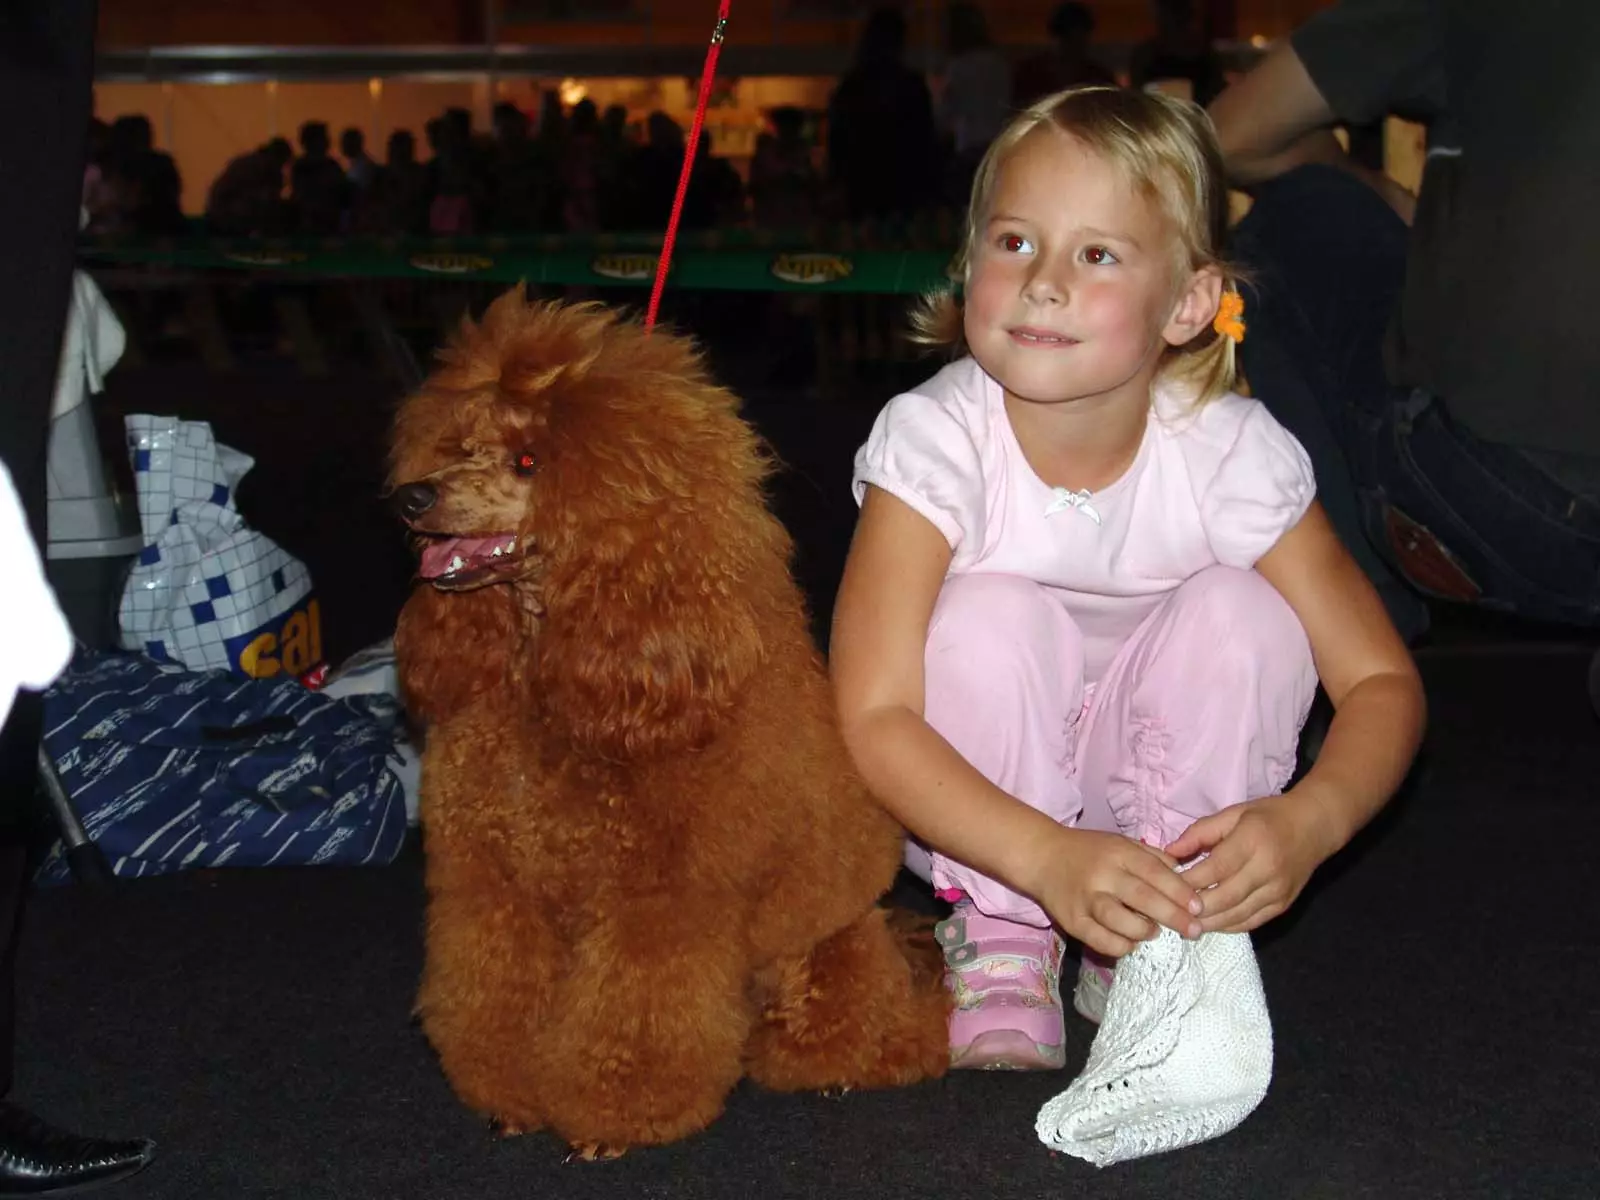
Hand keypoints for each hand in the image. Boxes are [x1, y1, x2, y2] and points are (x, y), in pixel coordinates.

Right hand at [1026, 827, 1202, 958]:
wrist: (1043, 857)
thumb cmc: (1090, 851)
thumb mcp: (1122, 844)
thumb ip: (1153, 859)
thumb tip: (1187, 878)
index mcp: (1118, 853)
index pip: (1155, 872)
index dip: (1179, 891)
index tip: (1199, 907)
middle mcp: (1102, 875)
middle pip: (1142, 897)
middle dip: (1172, 916)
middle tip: (1193, 930)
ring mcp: (1085, 899)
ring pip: (1119, 920)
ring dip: (1144, 931)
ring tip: (1154, 932)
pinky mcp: (1072, 921)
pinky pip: (1100, 940)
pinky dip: (1120, 946)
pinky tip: (1130, 943)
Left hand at [1165, 791, 1338, 933]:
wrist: (1314, 826)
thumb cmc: (1268, 816)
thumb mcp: (1233, 813)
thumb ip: (1201, 832)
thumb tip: (1170, 852)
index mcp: (1252, 840)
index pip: (1216, 868)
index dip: (1190, 881)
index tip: (1167, 887)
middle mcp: (1267, 868)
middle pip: (1225, 897)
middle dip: (1196, 907)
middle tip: (1171, 911)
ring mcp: (1278, 890)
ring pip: (1237, 915)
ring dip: (1208, 922)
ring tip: (1184, 922)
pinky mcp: (1283, 904)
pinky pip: (1251, 922)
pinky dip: (1228, 925)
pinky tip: (1210, 922)